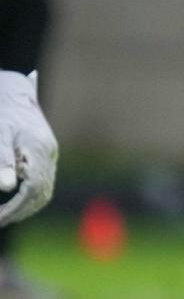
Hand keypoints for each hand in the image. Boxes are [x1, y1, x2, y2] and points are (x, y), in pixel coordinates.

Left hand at [0, 71, 57, 225]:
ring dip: (27, 207)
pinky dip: (31, 196)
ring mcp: (50, 154)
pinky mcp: (47, 155)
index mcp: (39, 149)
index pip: (32, 189)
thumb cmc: (3, 113)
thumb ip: (2, 161)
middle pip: (42, 193)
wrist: (14, 92)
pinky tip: (14, 200)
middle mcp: (49, 153)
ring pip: (45, 190)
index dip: (15, 208)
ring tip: (6, 215)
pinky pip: (43, 182)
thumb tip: (5, 188)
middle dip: (21, 211)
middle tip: (0, 220)